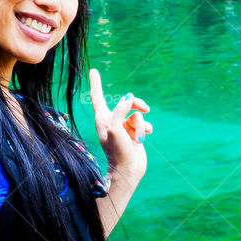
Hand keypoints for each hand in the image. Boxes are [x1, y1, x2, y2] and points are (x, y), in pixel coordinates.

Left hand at [89, 68, 152, 182]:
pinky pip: (142, 122)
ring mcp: (123, 127)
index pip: (98, 97)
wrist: (128, 170)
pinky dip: (145, 128)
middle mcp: (112, 121)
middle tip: (145, 107)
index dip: (96, 83)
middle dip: (136, 103)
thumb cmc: (118, 151)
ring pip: (136, 113)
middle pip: (125, 102)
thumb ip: (120, 111)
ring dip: (141, 124)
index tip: (94, 70)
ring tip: (138, 136)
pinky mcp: (133, 132)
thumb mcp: (115, 129)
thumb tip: (128, 98)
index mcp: (102, 119)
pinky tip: (146, 135)